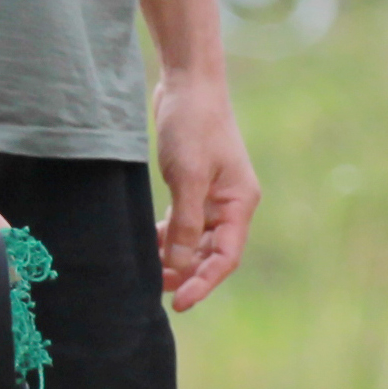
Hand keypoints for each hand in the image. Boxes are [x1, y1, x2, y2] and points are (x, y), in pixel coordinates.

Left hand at [149, 69, 258, 309]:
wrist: (188, 85)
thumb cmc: (193, 126)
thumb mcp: (188, 177)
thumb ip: (186, 223)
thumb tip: (181, 265)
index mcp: (239, 204)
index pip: (225, 257)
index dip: (203, 283)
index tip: (179, 303)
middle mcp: (230, 204)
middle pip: (211, 253)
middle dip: (186, 274)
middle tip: (155, 291)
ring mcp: (212, 195)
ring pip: (195, 240)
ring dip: (175, 258)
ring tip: (148, 273)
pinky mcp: (193, 185)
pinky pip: (183, 222)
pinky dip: (168, 236)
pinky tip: (149, 245)